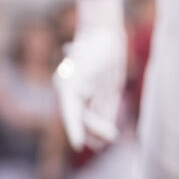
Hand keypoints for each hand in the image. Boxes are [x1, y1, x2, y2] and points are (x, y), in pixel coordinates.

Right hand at [54, 23, 125, 150]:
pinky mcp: (107, 90)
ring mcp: (91, 93)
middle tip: (109, 137)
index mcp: (67, 89)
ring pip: (95, 117)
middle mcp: (77, 93)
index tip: (78, 145)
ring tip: (111, 139)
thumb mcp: (79, 63)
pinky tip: (111, 135)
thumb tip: (68, 88)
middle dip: (94, 130)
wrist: (103, 33)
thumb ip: (76, 79)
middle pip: (84, 118)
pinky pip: (106, 110)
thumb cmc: (89, 47)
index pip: (70, 113)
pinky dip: (108, 121)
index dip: (74, 129)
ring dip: (101, 130)